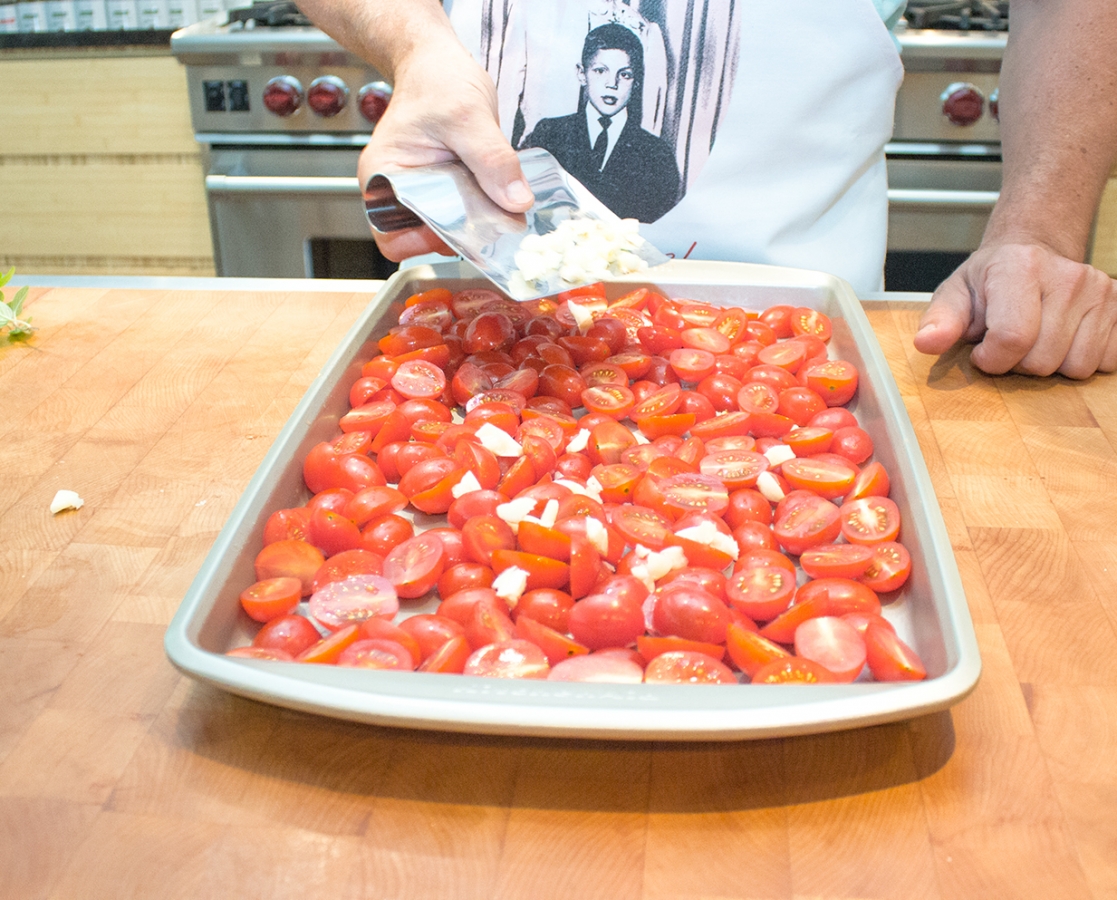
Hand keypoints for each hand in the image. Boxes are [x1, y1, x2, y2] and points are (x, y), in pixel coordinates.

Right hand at [357, 42, 533, 261]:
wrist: (439, 62)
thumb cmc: (436, 79)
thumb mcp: (469, 116)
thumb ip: (492, 160)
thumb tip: (516, 200)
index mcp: (383, 176)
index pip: (394, 236)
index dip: (428, 242)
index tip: (464, 232)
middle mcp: (395, 189)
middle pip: (422, 239)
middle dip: (458, 236)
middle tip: (491, 223)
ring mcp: (420, 191)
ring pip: (446, 229)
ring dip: (474, 226)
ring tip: (496, 208)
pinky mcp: (443, 189)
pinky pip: (461, 213)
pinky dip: (480, 213)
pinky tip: (496, 200)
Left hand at [913, 241, 1116, 378]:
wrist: (1032, 254)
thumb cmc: (989, 281)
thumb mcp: (955, 295)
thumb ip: (940, 321)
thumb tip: (926, 343)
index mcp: (1020, 269)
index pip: (1013, 338)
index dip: (993, 359)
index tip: (983, 353)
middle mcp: (1067, 277)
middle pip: (1043, 360)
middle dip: (1019, 364)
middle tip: (1010, 342)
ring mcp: (1100, 291)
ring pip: (1078, 366)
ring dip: (1052, 364)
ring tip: (1037, 339)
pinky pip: (1109, 361)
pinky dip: (1082, 359)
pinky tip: (1064, 340)